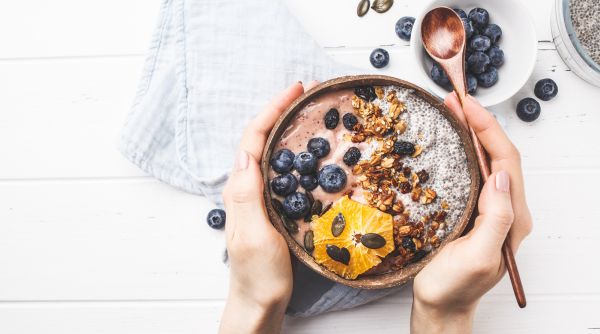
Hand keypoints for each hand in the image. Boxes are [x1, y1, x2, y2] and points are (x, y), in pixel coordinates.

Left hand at [219, 81, 316, 333]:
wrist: (260, 302)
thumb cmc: (259, 274)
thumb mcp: (255, 236)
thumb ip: (247, 196)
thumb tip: (245, 154)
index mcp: (240, 189)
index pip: (252, 139)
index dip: (272, 110)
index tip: (296, 90)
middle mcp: (245, 187)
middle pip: (259, 137)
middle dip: (280, 109)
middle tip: (307, 92)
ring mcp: (257, 195)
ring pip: (268, 150)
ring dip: (285, 125)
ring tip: (308, 110)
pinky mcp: (269, 205)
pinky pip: (278, 168)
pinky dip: (291, 150)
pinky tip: (307, 149)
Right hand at [411, 94, 532, 333]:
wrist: (440, 307)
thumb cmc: (452, 288)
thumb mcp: (476, 257)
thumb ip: (497, 218)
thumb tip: (502, 176)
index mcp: (512, 217)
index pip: (506, 162)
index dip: (488, 130)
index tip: (467, 106)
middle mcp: (507, 210)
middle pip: (500, 155)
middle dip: (480, 123)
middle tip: (455, 101)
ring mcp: (492, 210)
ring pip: (489, 161)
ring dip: (473, 133)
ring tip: (453, 112)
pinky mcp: (476, 211)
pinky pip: (476, 172)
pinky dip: (465, 150)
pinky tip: (452, 141)